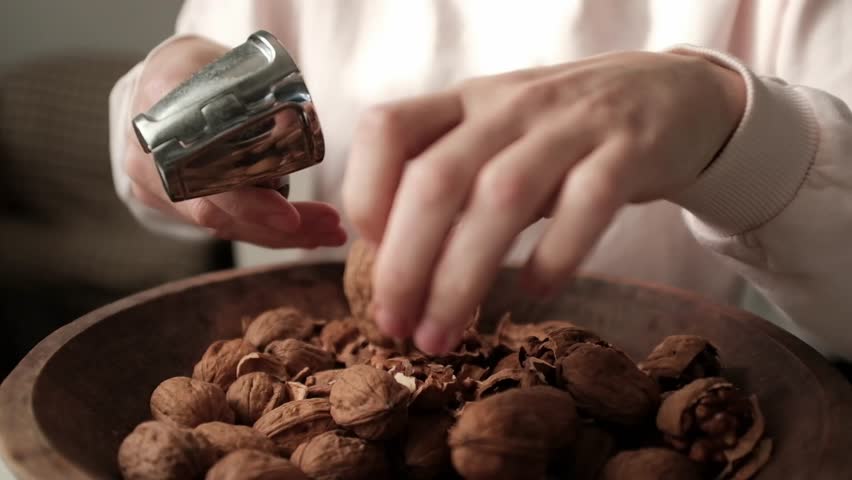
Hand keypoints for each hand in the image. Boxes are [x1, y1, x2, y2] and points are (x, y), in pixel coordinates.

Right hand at [123, 36, 345, 247]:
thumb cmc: (187, 67)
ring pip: (227, 226)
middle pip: (222, 217)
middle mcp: (150, 170)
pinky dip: (267, 229)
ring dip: (282, 235)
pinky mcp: (178, 204)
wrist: (151, 83)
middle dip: (280, 230)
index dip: (248, 205)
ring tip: (330, 231)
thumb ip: (241, 86)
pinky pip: (226, 224)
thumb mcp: (208, 61)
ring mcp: (160, 192)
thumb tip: (289, 119)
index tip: (290, 217)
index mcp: (157, 131)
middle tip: (330, 227)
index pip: (205, 186)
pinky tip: (308, 231)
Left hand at [342, 51, 744, 352]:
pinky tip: (534, 292)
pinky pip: (588, 202)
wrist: (666, 95)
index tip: (370, 256)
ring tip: (443, 334)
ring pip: (503, 196)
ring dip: (463, 277)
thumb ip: (449, 183)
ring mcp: (572, 124)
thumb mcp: (496, 138)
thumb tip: (393, 261)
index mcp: (465, 101)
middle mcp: (509, 106)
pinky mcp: (630, 150)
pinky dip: (555, 254)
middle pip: (438, 178)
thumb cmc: (563, 132)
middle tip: (394, 325)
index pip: (389, 130)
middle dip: (405, 263)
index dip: (366, 195)